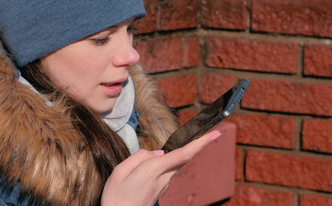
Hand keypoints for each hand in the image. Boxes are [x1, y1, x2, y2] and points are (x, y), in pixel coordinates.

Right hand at [101, 130, 221, 205]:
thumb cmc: (115, 197)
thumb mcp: (119, 172)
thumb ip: (139, 157)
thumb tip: (158, 152)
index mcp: (152, 170)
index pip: (182, 154)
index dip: (200, 144)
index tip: (215, 134)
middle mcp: (162, 178)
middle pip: (185, 158)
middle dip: (200, 145)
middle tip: (215, 133)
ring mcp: (163, 185)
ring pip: (174, 163)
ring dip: (179, 153)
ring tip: (178, 147)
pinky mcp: (160, 189)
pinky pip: (166, 169)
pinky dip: (168, 161)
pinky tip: (154, 163)